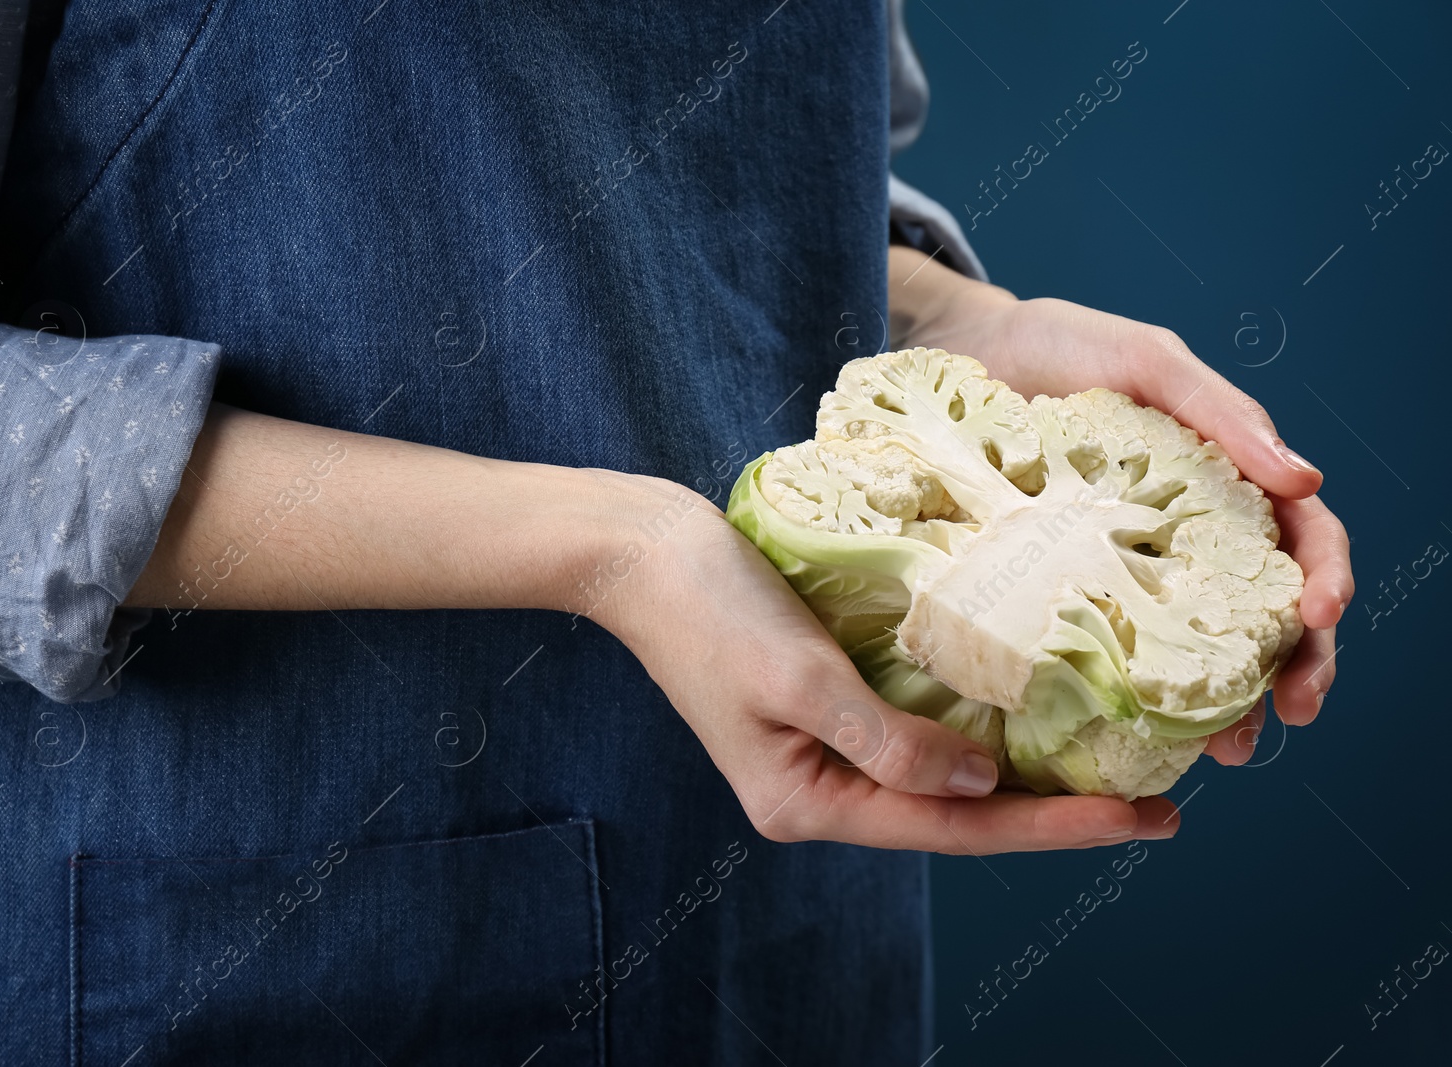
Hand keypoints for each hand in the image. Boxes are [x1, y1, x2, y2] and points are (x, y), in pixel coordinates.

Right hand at [594, 477, 1179, 853]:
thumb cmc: (709, 609)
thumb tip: (982, 783)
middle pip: (958, 815)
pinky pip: (922, 729)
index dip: (1054, 827)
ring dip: (1026, 773)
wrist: (641, 552)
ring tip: (1115, 766)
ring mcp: (826, 748)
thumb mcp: (797, 677)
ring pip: (946, 776)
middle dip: (1054, 813)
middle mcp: (823, 788)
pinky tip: (1036, 710)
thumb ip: (888, 740)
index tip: (1143, 818)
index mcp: (808, 801)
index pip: (954, 828)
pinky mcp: (832, 702)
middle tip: (1157, 807)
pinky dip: (983, 725)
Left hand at [888, 248, 1352, 765]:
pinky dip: (1135, 694)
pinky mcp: (1063, 590)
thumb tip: (1304, 480)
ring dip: (1227, 701)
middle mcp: (1183, 532)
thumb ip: (1219, 411)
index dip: (1324, 578)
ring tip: (1229, 750)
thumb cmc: (1057, 345)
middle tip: (1286, 716)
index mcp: (1221, 480)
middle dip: (1291, 667)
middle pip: (1264, 610)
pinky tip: (1140, 732)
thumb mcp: (1142, 359)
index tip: (1320, 617)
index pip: (1299, 537)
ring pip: (1197, 645)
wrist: (956, 354)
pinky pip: (1109, 648)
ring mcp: (1124, 566)